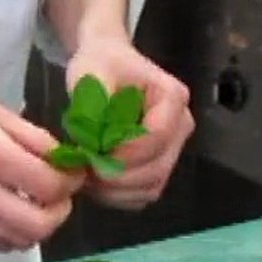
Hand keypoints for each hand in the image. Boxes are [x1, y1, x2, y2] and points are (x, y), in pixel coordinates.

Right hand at [0, 78, 83, 251]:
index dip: (72, 182)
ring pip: (19, 241)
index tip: (73, 173)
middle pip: (40, 225)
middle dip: (61, 212)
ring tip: (37, 205)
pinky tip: (12, 213)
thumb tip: (63, 159)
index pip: (50, 185)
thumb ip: (32, 137)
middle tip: (60, 195)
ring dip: (38, 227)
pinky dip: (13, 234)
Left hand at [65, 37, 194, 210]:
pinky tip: (95, 182)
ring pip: (150, 187)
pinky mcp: (158, 169)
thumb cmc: (101, 66)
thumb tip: (94, 144)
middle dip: (115, 176)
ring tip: (84, 174)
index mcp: (172, 97)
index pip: (156, 136)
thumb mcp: (91, 73)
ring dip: (114, 190)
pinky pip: (142, 195)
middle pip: (156, 168)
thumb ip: (93, 106)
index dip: (124, 153)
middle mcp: (180, 127)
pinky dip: (117, 196)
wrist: (107, 67)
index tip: (91, 152)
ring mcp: (173, 151)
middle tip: (81, 169)